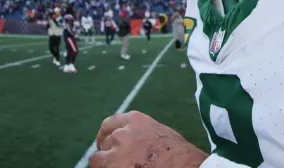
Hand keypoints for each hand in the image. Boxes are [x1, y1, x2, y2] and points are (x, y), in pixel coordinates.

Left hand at [89, 111, 206, 167]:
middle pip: (105, 142)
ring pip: (98, 159)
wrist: (185, 167)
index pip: (109, 124)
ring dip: (106, 164)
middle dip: (109, 152)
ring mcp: (115, 152)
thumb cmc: (178, 154)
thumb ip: (141, 132)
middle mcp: (122, 133)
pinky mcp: (111, 167)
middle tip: (118, 162)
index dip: (107, 136)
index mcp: (135, 120)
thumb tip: (131, 140)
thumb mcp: (159, 133)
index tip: (107, 144)